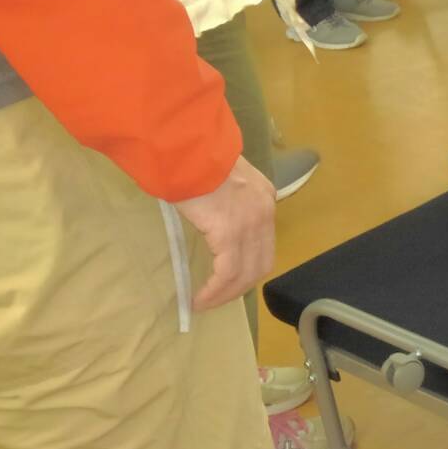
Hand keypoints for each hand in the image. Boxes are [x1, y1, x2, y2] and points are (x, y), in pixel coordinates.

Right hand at [172, 156, 275, 310]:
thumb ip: (225, 199)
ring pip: (246, 273)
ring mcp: (251, 223)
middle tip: (217, 299)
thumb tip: (210, 217)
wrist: (184, 145)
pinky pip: (227, 272)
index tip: (229, 281)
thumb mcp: (220, 177)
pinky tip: (199, 299)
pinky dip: (215, 291)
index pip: (264, 243)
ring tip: (205, 303)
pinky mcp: (230, 232)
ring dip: (226, 294)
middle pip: (261, 263)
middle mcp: (264, 211)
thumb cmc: (191, 158)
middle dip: (239, 286)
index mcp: (263, 197)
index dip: (248, 266)